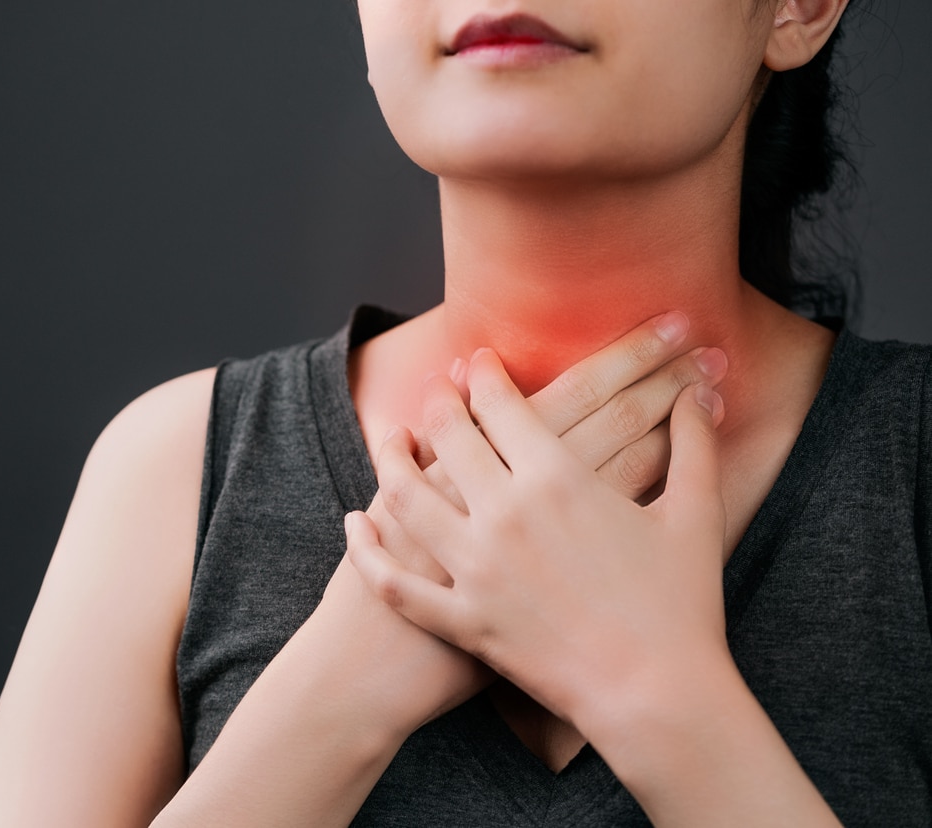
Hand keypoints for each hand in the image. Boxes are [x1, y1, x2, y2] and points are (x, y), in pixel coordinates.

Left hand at [347, 346, 729, 741]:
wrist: (658, 696)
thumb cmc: (681, 607)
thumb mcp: (695, 515)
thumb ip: (695, 446)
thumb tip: (702, 394)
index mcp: (558, 479)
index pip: (503, 404)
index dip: (485, 374)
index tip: (477, 361)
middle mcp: (504, 513)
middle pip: (449, 435)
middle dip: (437, 400)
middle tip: (433, 387)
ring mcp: (474, 568)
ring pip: (406, 495)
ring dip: (390, 458)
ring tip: (391, 440)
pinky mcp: (459, 619)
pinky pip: (394, 580)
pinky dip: (367, 549)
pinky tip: (358, 523)